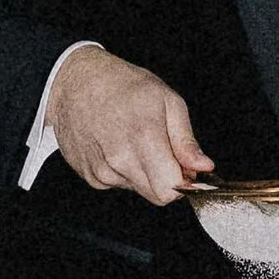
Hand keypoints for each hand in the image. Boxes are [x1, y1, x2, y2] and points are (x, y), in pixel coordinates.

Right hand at [48, 47, 213, 204]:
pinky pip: (118, 184)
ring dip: (144, 173)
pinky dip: (123, 171)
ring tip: (134, 141)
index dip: (185, 182)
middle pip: (157, 195)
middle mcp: (120, 159)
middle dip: (167, 179)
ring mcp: (102, 170)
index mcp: (144, 138)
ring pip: (138, 189)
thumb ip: (186, 140)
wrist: (75, 83)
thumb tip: (203, 167)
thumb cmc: (121, 85)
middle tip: (164, 152)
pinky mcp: (89, 176)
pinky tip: (117, 146)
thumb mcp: (167, 100)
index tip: (186, 169)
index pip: (171, 189)